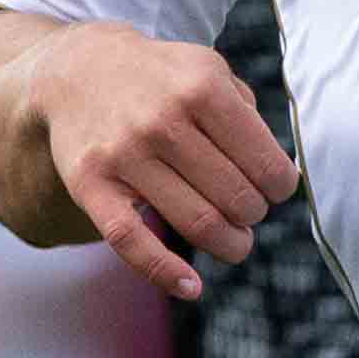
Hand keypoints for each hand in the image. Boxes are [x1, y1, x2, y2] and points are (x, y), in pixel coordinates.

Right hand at [31, 24, 295, 295]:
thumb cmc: (159, 79)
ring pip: (197, 222)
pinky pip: (132, 241)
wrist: (77, 70)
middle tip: (249, 214)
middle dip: (254, 215)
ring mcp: (124, 153)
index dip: (281, 188)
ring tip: (235, 242)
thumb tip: (278, 172)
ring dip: (229, 244)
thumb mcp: (208, 69)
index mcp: (202, 88)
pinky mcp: (90, 184)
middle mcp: (163, 120)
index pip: (265, 162)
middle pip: (236, 198)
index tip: (276, 192)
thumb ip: (247, 112)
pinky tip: (192, 287)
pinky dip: (167, 273)